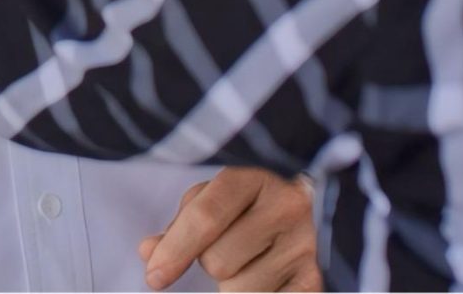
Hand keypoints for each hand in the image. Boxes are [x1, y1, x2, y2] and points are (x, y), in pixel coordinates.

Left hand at [139, 169, 320, 291]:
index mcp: (255, 180)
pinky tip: (258, 283)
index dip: (175, 249)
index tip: (155, 277)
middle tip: (224, 252)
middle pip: (218, 261)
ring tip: (246, 268)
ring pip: (239, 290)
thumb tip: (149, 251)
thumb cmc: (240, 211)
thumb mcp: (209, 203)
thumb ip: (180, 226)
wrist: (295, 213)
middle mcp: (288, 208)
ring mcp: (304, 247)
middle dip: (208, 264)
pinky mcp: (313, 282)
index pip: (206, 216)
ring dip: (230, 288)